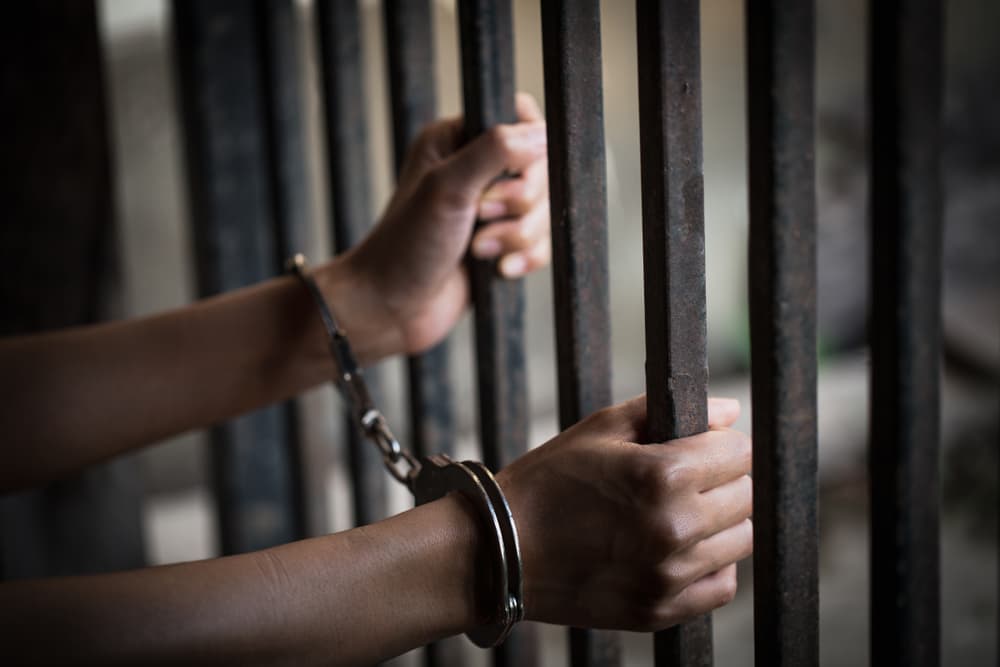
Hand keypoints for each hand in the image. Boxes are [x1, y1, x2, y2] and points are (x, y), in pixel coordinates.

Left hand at [340, 93, 550, 355]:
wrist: (392, 308)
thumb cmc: (406, 244)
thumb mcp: (447, 188)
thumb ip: (494, 151)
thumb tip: (541, 134)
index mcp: (456, 139)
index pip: (520, 118)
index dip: (527, 149)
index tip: (507, 174)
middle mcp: (476, 168)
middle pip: (542, 169)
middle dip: (519, 202)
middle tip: (480, 217)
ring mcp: (492, 209)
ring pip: (544, 209)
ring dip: (518, 236)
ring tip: (479, 250)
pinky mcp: (503, 244)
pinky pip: (542, 242)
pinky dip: (525, 257)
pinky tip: (497, 270)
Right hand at [497, 396, 751, 630]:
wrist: (501, 550)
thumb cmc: (548, 482)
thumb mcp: (599, 429)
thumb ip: (663, 411)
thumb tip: (727, 411)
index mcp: (662, 476)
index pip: (739, 452)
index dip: (723, 442)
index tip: (705, 445)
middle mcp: (674, 527)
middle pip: (746, 495)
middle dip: (725, 478)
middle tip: (691, 477)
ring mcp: (669, 574)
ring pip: (740, 539)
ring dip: (721, 521)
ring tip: (681, 512)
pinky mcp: (660, 609)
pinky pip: (722, 585)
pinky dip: (711, 564)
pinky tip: (679, 548)